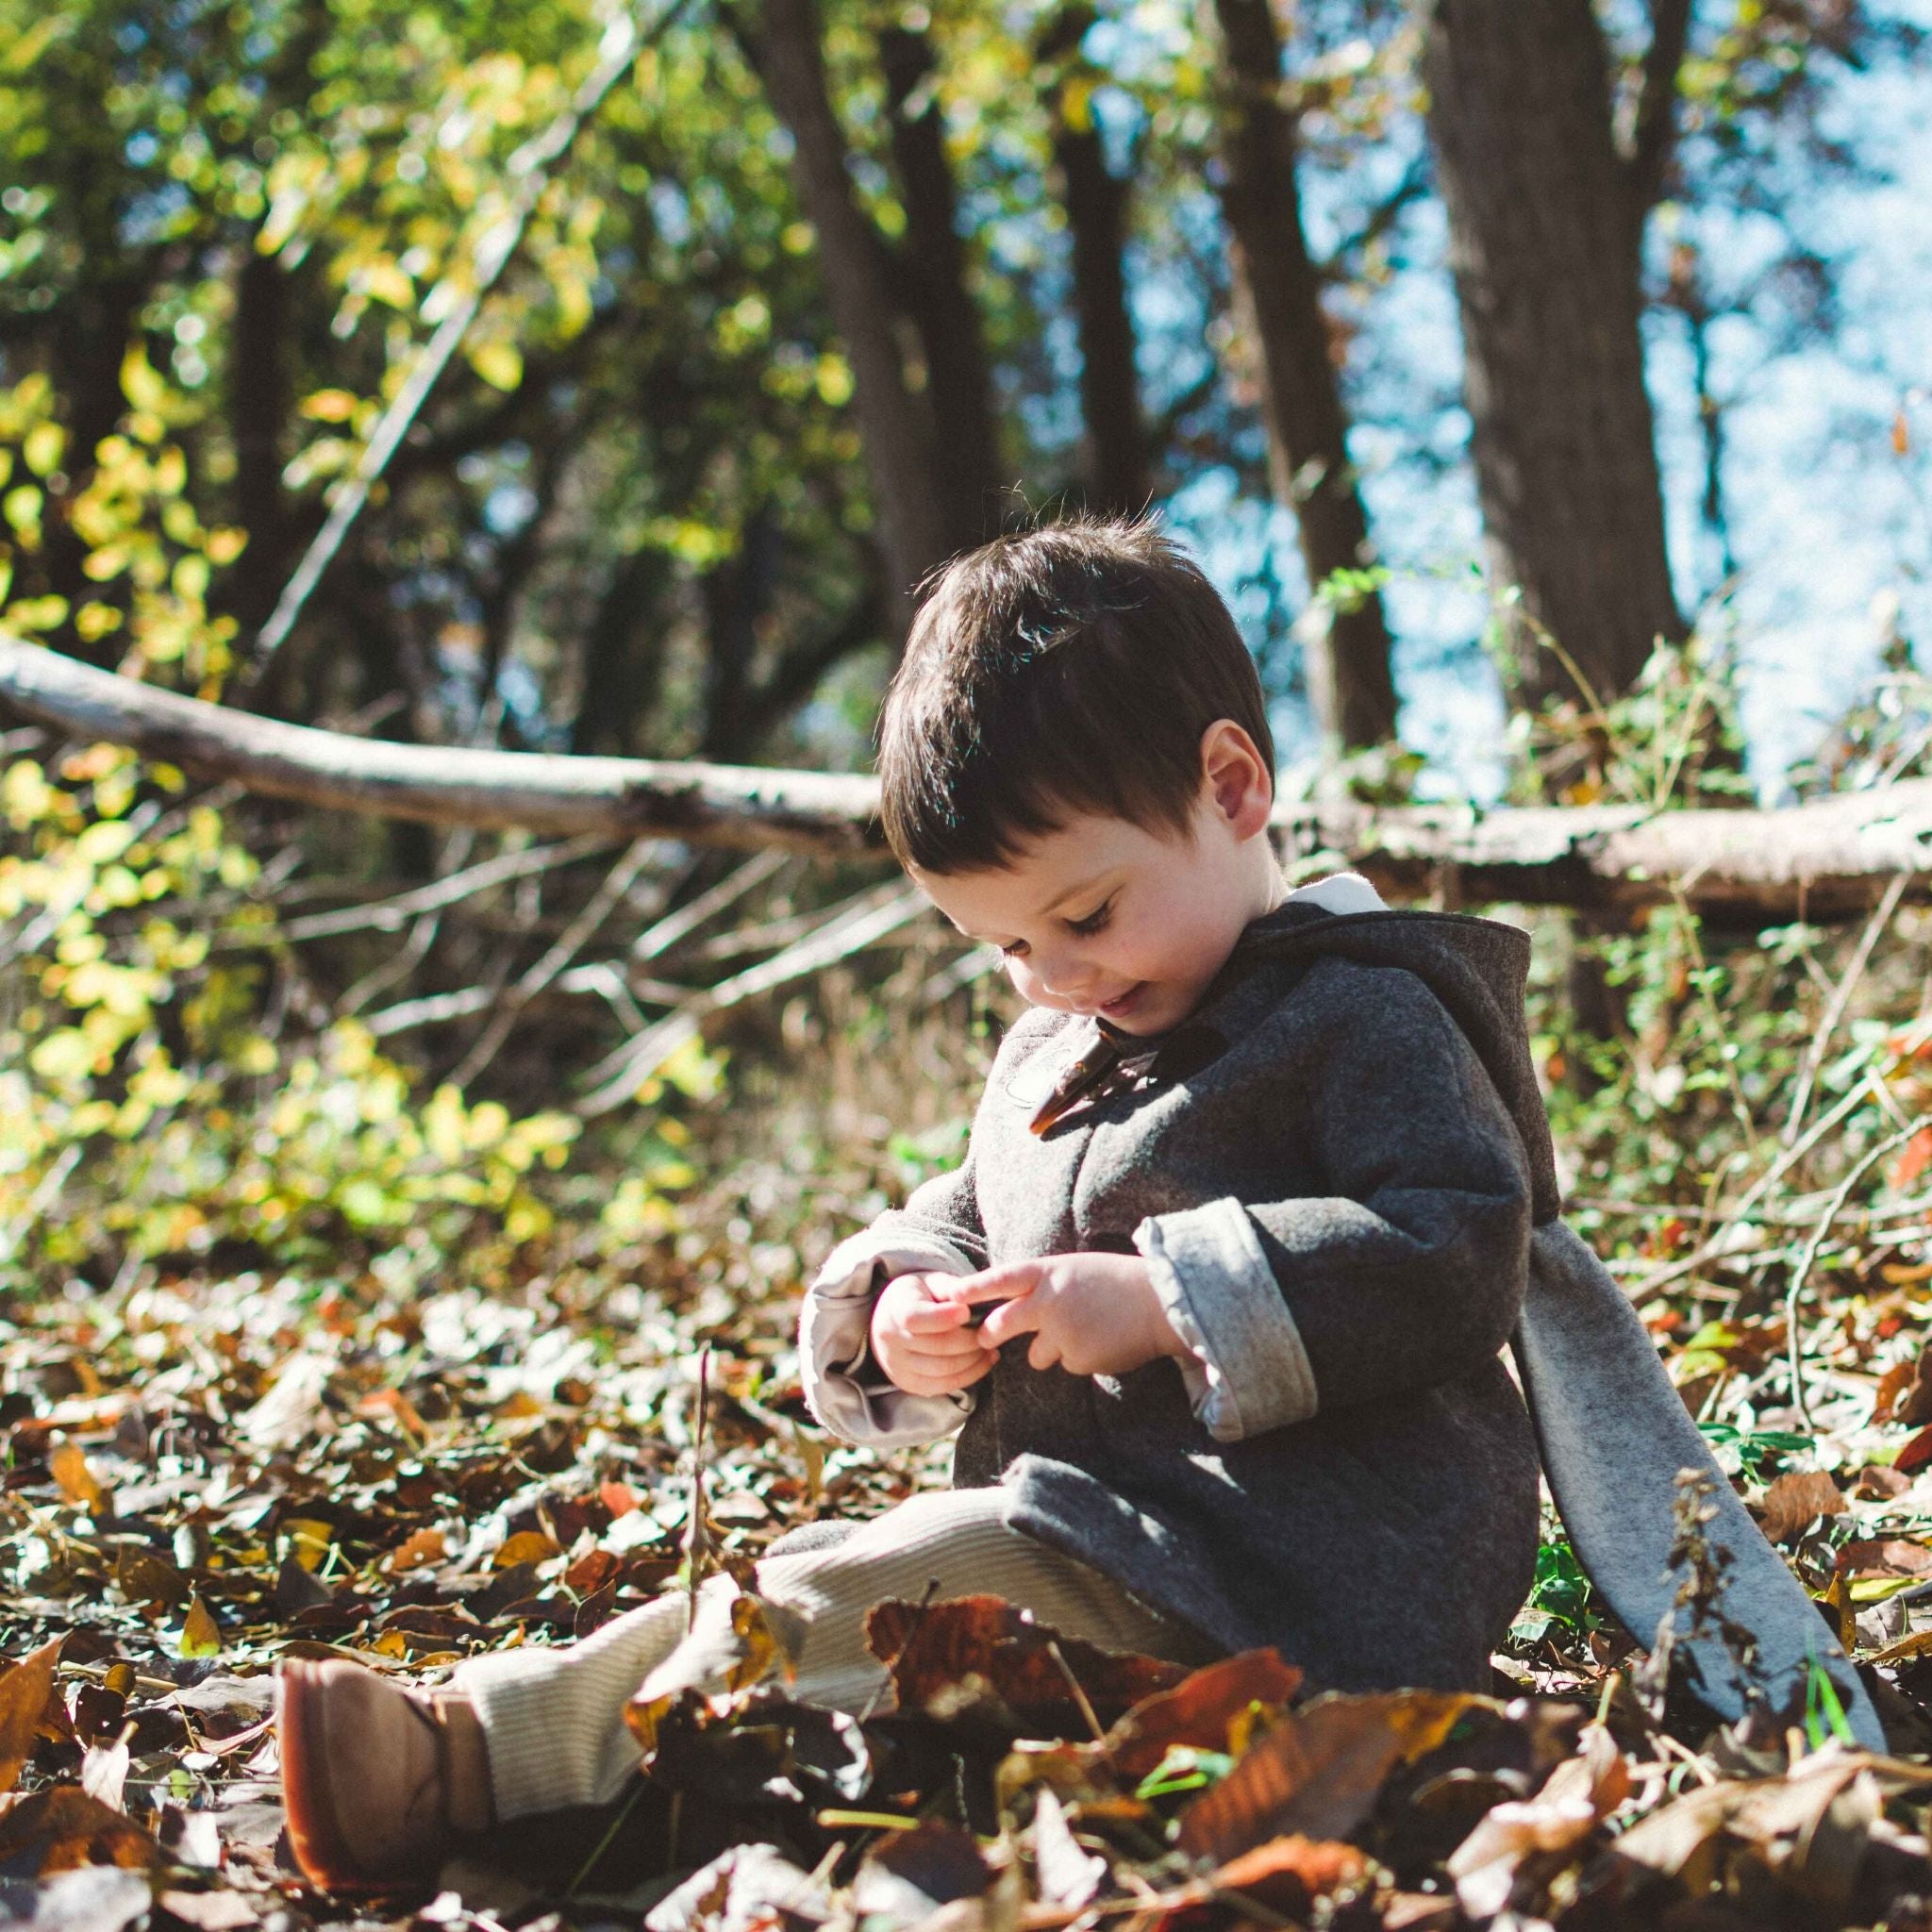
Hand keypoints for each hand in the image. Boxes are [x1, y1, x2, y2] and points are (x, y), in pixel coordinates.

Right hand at [869, 1272, 997, 1396]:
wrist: (892, 1320)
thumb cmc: (920, 1296)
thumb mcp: (931, 1282)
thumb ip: (951, 1287)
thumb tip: (974, 1295)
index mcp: (895, 1310)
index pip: (915, 1318)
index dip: (942, 1318)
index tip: (966, 1312)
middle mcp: (891, 1341)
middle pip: (937, 1346)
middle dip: (970, 1340)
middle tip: (992, 1331)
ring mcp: (897, 1366)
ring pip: (943, 1369)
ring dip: (974, 1360)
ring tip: (991, 1347)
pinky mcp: (909, 1384)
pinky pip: (943, 1386)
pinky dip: (969, 1375)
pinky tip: (984, 1361)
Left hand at [933, 1253, 1186, 1377]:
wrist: (1160, 1303)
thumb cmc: (1118, 1282)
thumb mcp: (1075, 1270)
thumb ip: (1045, 1286)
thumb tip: (1018, 1306)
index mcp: (1047, 1273)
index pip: (999, 1280)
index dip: (972, 1288)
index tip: (949, 1295)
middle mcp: (1047, 1301)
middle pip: (999, 1324)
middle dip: (989, 1335)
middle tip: (987, 1339)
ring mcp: (1061, 1332)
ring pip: (1035, 1355)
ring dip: (1051, 1351)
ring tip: (1085, 1332)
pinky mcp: (1077, 1359)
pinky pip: (1067, 1365)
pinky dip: (1080, 1359)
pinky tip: (1102, 1343)